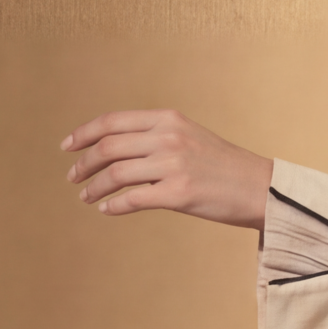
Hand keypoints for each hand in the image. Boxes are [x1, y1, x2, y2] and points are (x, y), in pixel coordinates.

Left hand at [61, 109, 272, 229]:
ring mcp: (173, 165)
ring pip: (115, 174)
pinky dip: (113, 206)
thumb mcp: (189, 136)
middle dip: (83, 163)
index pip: (112, 122)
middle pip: (108, 147)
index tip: (67, 146)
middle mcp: (168, 137)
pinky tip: (107, 210)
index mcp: (168, 118)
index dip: (84, 133)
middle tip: (72, 177)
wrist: (260, 188)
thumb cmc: (223, 166)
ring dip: (94, 187)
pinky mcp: (179, 194)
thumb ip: (156, 136)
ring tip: (86, 196)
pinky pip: (133, 199)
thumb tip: (115, 149)